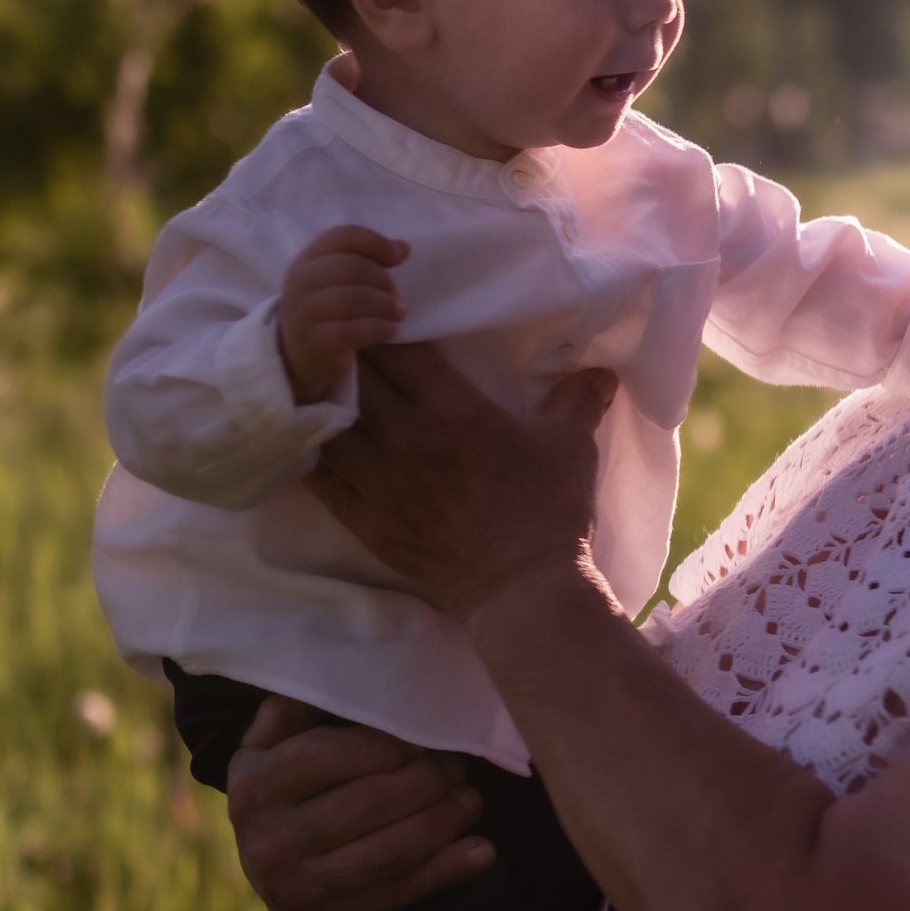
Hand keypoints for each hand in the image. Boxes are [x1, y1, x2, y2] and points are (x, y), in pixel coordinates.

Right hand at [225, 696, 493, 910]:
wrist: (269, 865)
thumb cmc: (287, 783)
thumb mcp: (274, 740)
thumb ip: (302, 705)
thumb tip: (350, 665)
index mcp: (255, 785)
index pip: (327, 757)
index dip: (385, 744)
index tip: (422, 736)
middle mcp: (269, 841)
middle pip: (367, 805)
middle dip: (426, 781)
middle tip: (458, 766)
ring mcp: (298, 888)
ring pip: (389, 853)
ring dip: (443, 823)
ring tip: (471, 799)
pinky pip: (398, 896)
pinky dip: (447, 872)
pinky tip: (481, 850)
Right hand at [277, 226, 408, 405]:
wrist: (299, 355)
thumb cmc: (328, 310)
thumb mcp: (340, 280)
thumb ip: (368, 259)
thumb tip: (404, 248)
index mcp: (308, 258)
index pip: (344, 236)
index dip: (377, 243)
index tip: (400, 257)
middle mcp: (300, 281)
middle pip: (352, 266)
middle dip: (384, 281)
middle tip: (399, 298)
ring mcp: (302, 312)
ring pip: (353, 298)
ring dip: (385, 305)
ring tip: (398, 314)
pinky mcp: (312, 341)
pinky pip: (351, 331)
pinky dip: (378, 329)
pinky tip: (391, 331)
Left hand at [306, 342, 618, 626]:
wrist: (523, 593)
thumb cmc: (550, 513)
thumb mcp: (571, 446)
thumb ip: (577, 400)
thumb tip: (600, 370)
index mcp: (452, 411)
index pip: (397, 349)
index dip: (384, 326)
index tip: (385, 317)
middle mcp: (404, 439)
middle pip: (353, 377)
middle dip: (349, 354)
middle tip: (350, 342)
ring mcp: (377, 482)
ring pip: (324, 423)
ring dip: (321, 400)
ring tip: (325, 387)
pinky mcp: (365, 520)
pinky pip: (318, 476)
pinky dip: (310, 451)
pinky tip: (309, 438)